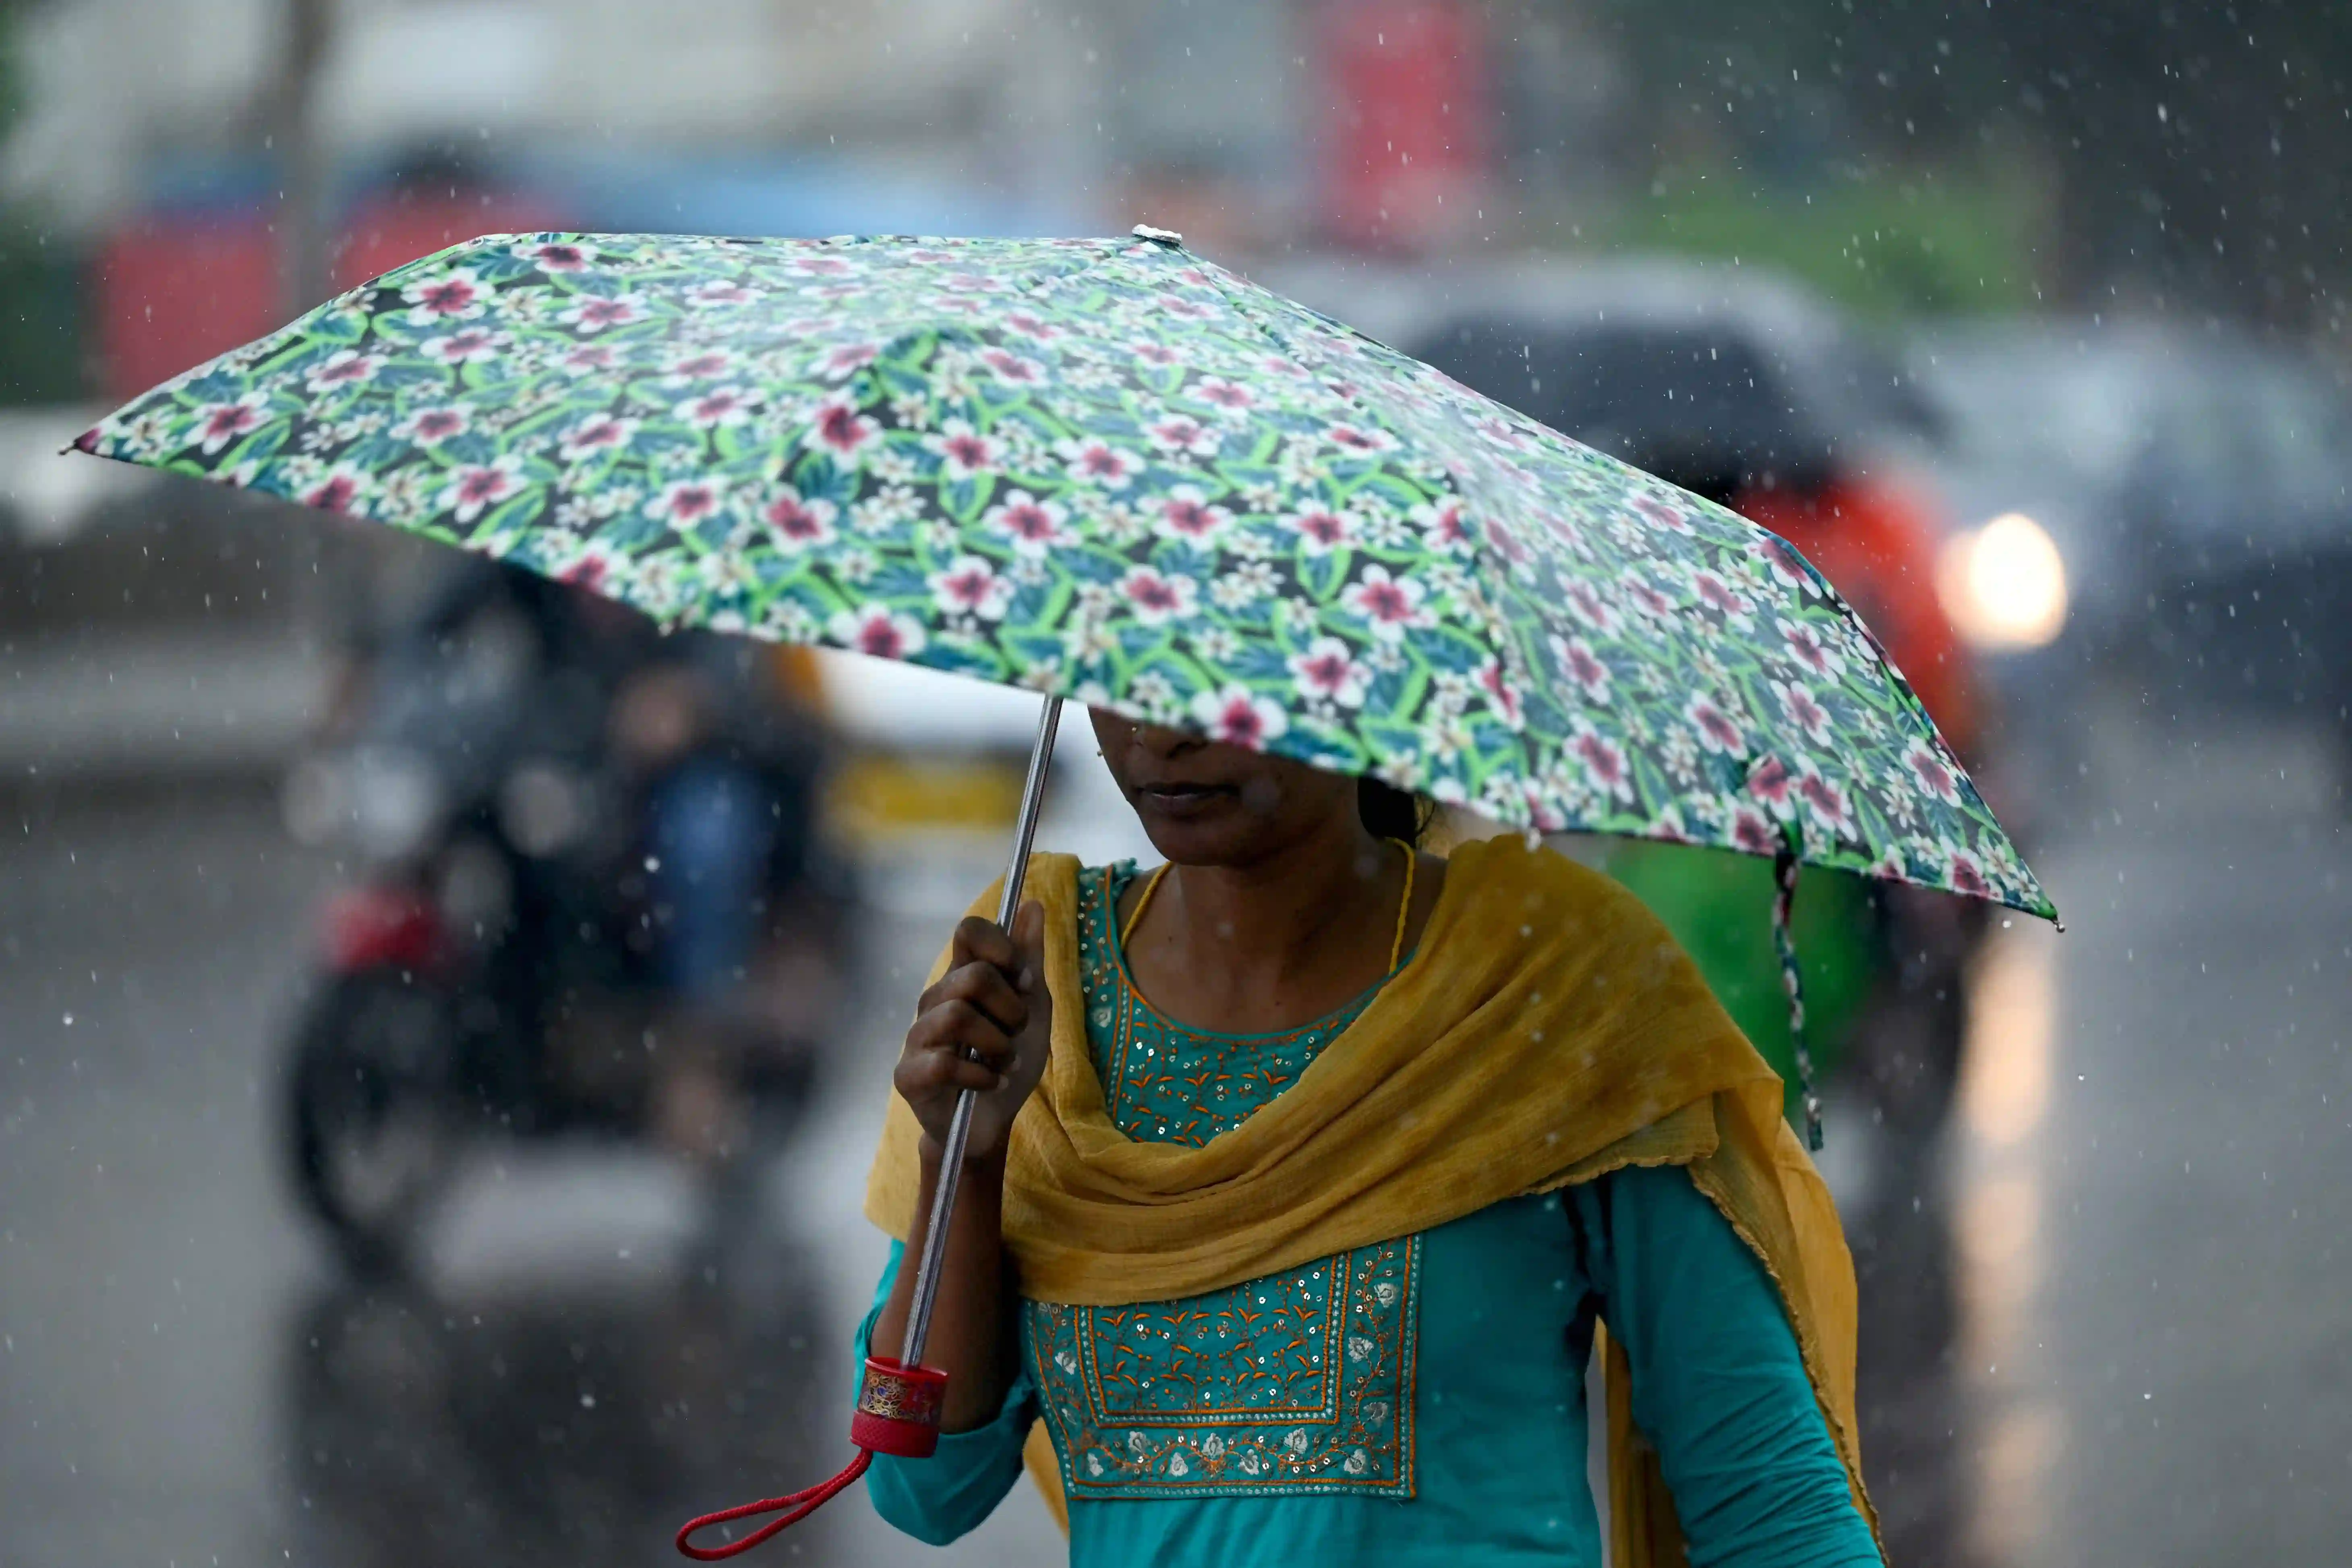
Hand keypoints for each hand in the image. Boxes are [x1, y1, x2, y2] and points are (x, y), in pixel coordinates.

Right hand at [895, 902, 1052, 1161]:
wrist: (993, 1122)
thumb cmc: (1007, 1060)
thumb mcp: (1032, 1008)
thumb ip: (1029, 960)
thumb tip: (1032, 904)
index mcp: (963, 977)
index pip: (968, 931)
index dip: (1000, 946)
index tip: (1022, 979)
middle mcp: (935, 999)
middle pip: (974, 976)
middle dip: (1010, 1008)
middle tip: (1017, 1032)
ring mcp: (917, 1037)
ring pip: (957, 1016)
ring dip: (997, 1045)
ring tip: (1004, 1062)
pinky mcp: (908, 1075)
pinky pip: (943, 1064)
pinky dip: (980, 1076)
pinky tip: (990, 1084)